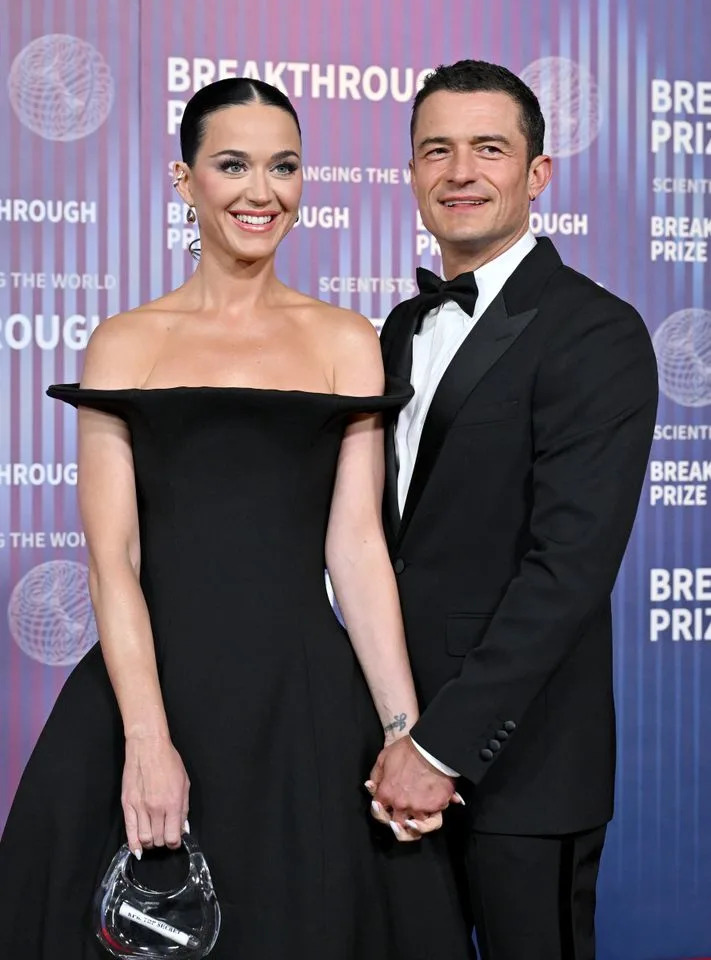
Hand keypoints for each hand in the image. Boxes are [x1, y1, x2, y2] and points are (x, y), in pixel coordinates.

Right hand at [121, 735, 189, 857]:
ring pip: (144, 839)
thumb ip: (184, 808)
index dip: (175, 843)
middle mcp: (156, 809)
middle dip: (163, 841)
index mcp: (173, 803)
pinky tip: (138, 849)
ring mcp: (140, 808)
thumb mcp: (184, 783)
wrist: (147, 747)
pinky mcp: (127, 805)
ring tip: (154, 837)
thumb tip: (183, 828)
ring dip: (150, 842)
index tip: (175, 840)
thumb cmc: (168, 761)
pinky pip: (129, 831)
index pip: (173, 837)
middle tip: (165, 834)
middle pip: (159, 840)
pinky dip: (134, 844)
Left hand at [367, 736, 459, 840]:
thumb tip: (372, 787)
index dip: (381, 813)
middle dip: (399, 827)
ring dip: (419, 826)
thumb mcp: (383, 758)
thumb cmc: (406, 749)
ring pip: (418, 827)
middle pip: (398, 826)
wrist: (430, 746)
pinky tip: (434, 809)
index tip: (386, 809)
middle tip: (404, 823)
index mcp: (386, 794)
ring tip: (419, 821)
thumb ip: (376, 776)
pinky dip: (435, 814)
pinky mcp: (436, 805)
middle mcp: (401, 804)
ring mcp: (419, 807)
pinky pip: (435, 817)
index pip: (379, 814)